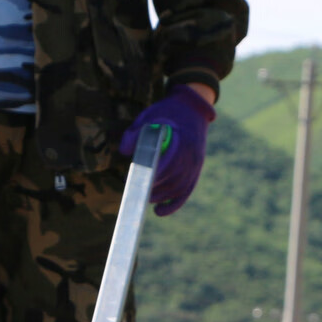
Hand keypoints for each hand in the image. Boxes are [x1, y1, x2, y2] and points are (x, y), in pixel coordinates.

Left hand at [119, 84, 215, 215]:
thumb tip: (124, 151)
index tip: (134, 178)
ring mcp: (196, 165)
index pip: (168, 164)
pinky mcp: (195, 172)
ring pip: (178, 189)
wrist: (192, 109)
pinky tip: (159, 212)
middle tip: (134, 189)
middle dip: (153, 188)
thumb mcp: (149, 115)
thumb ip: (136, 132)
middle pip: (173, 180)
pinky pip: (185, 193)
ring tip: (144, 196)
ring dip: (160, 197)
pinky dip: (173, 205)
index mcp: (183, 140)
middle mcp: (192, 155)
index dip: (152, 175)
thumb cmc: (167, 111)